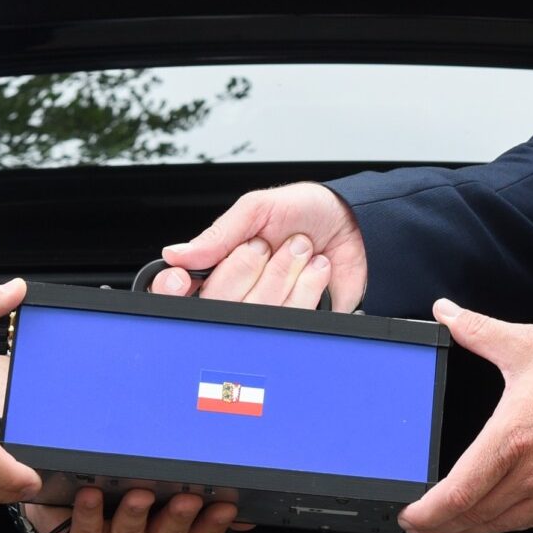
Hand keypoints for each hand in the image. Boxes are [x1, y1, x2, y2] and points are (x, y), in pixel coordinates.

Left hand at [27, 487, 243, 532]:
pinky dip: (89, 514)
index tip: (226, 506)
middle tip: (188, 499)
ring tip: (140, 496)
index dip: (214, 524)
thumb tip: (245, 513)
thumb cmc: (120, 502)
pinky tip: (91, 495)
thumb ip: (202, 506)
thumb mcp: (164, 502)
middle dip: (179, 519)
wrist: (68, 513)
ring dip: (136, 516)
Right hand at [154, 182, 366, 309]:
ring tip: (302, 249)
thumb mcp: (259, 208)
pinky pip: (292, 319)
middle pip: (221, 301)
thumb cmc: (306, 211)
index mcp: (221, 265)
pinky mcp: (299, 324)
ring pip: (259, 310)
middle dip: (250, 265)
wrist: (356, 225)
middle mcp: (240, 293)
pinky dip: (310, 287)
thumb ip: (219, 233)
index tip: (182, 277)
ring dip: (286, 272)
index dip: (176, 289)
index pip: (181, 292)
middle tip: (270, 243)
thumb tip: (176, 254)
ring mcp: (269, 311)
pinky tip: (318, 269)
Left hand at [398, 299, 532, 532]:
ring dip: (466, 530)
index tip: (409, 514)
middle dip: (437, 526)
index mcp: (510, 439)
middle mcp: (529, 473)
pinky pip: (526, 522)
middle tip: (416, 526)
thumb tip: (447, 313)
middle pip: (472, 517)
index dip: (428, 512)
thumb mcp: (526, 345)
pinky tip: (490, 520)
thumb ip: (479, 330)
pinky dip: (499, 526)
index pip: (458, 492)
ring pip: (498, 525)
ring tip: (445, 526)